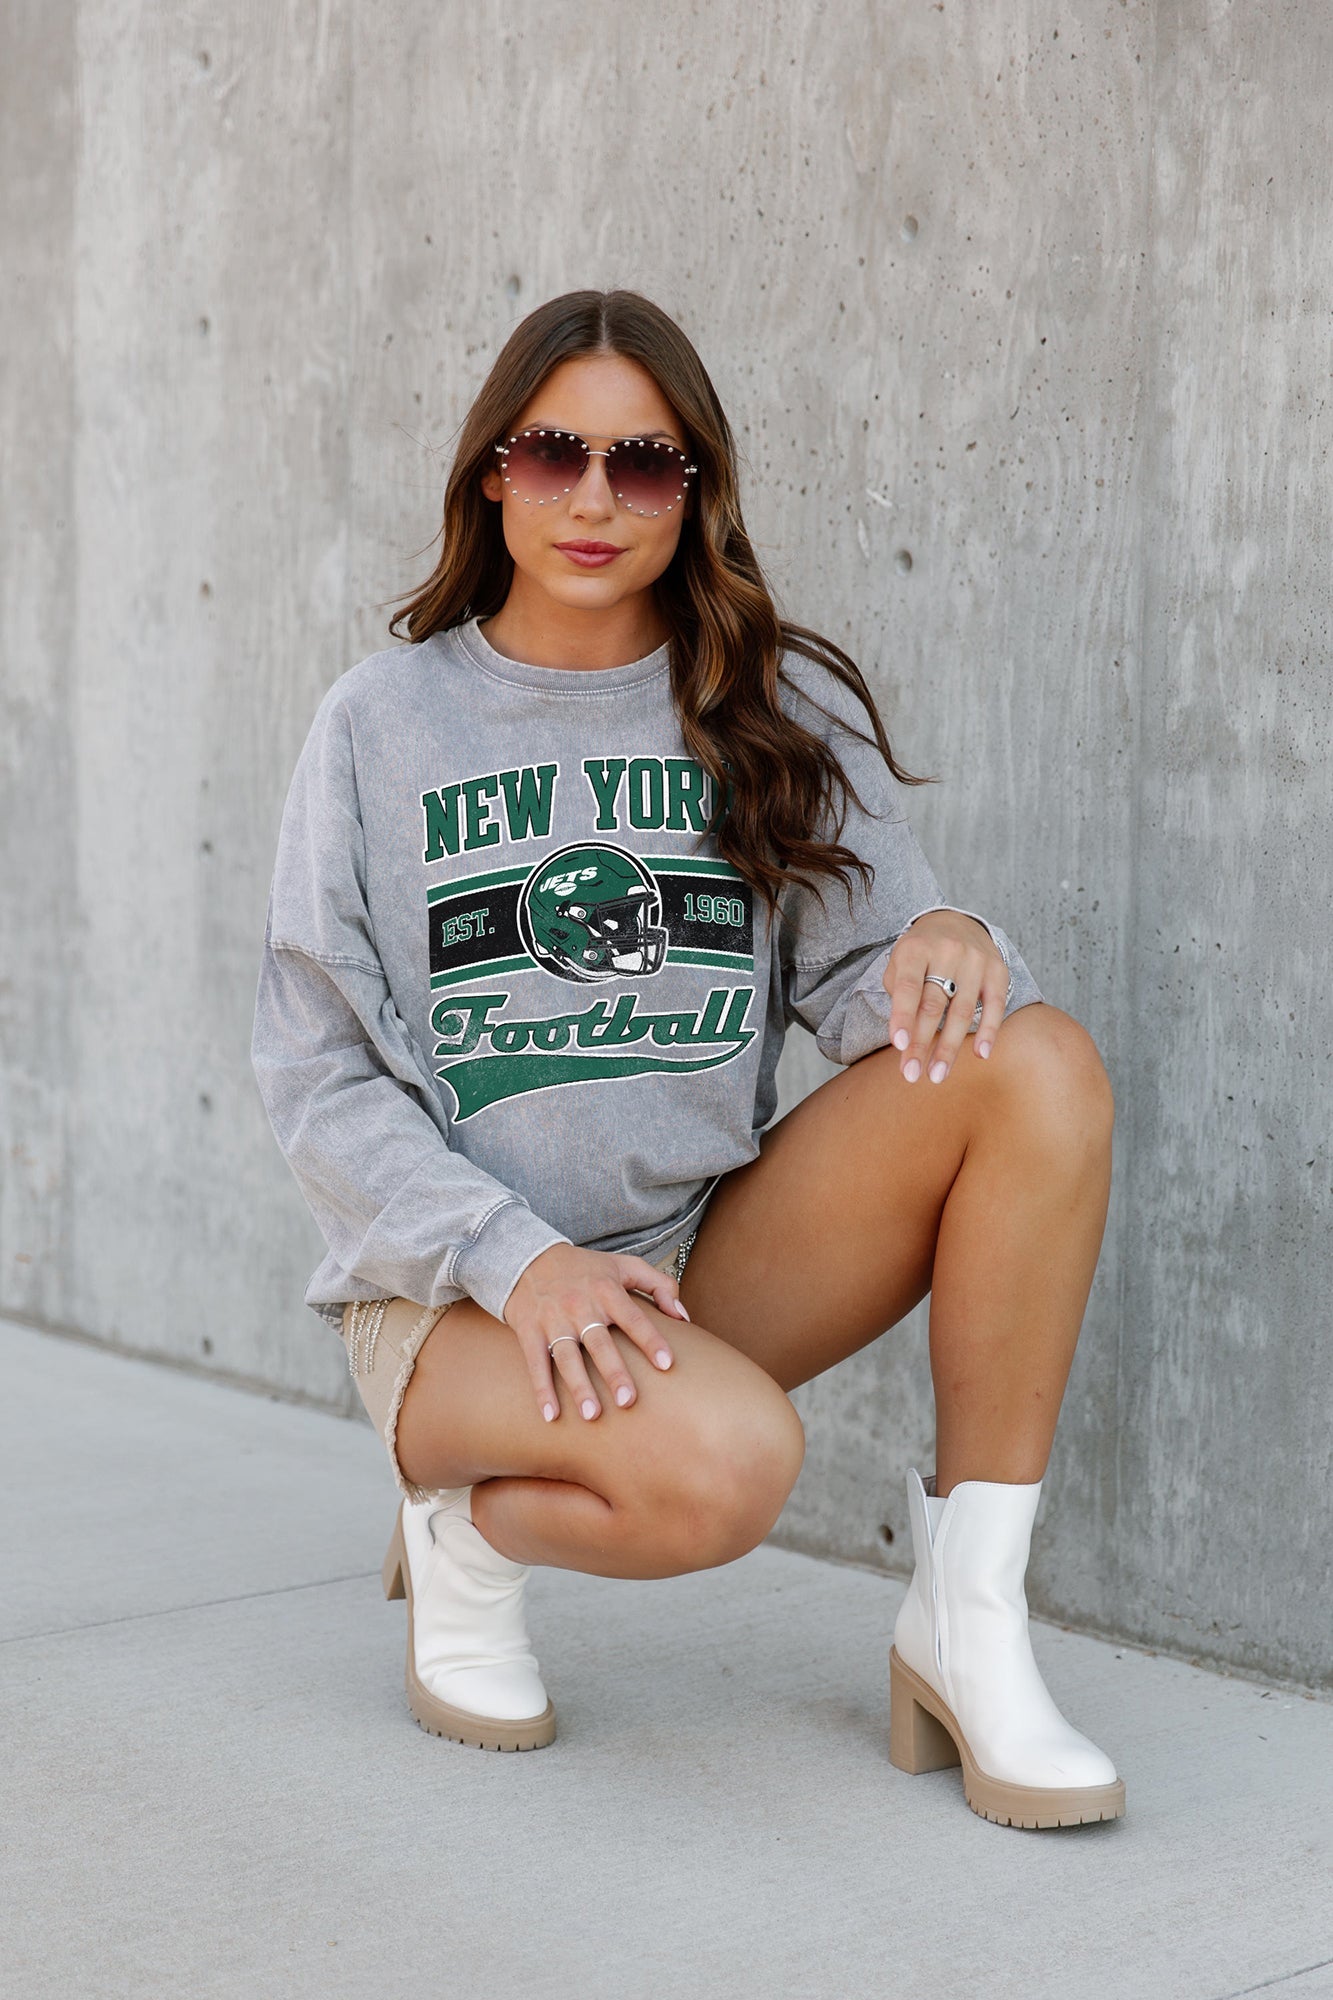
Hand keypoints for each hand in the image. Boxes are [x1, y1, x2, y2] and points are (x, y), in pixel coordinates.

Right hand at [504, 1243, 688, 1424]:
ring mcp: (553, 1319)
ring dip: (579, 1386)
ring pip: (567, 1357)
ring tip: (592, 1415)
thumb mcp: (624, 1266)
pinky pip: (536, 1362)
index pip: (633, 1318)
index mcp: (607, 1290)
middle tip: (628, 1401)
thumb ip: (660, 1286)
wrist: (528, 1258)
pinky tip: (551, 1415)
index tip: (667, 1364)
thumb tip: (684, 1317)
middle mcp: (580, 1306)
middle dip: (613, 1372)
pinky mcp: (529, 1330)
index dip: (650, 1340)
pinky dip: (542, 1389)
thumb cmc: (585, 1269)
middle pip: (599, 1342)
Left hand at [882, 910, 1008, 1083]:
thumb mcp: (900, 963)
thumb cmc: (921, 953)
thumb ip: (899, 996)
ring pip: (962, 1012)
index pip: (908, 987)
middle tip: (911, 1075)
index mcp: (916, 949)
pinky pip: (995, 1006)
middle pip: (933, 1005)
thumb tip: (907, 1039)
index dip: (902, 1017)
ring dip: (949, 1047)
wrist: (956, 922)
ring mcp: (975, 960)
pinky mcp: (998, 970)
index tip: (899, 1046)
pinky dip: (989, 1031)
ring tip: (937, 1075)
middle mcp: (947, 951)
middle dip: (922, 1043)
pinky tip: (980, 1054)